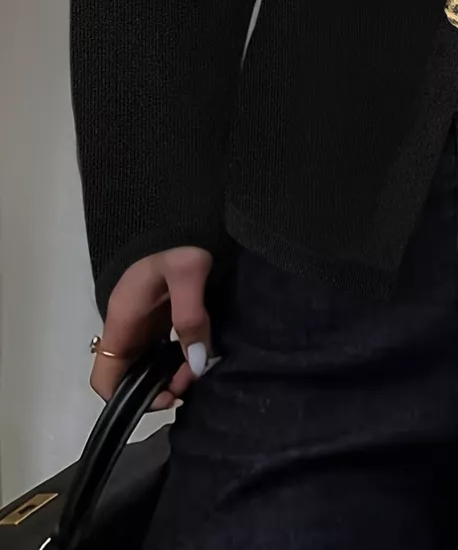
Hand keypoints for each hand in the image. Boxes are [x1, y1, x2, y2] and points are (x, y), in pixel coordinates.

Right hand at [91, 247, 213, 408]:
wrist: (187, 214)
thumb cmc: (180, 242)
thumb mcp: (188, 275)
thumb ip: (190, 317)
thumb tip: (195, 365)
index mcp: (122, 320)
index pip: (104, 377)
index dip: (124, 398)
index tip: (162, 397)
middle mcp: (128, 326)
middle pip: (129, 376)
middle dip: (156, 389)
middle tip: (189, 384)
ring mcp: (144, 321)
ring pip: (148, 363)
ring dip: (170, 374)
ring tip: (198, 370)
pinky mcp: (160, 314)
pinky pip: (162, 347)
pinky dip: (177, 357)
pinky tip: (197, 355)